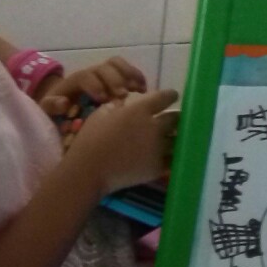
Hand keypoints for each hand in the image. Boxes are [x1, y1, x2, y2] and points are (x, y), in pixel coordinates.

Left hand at [37, 56, 148, 107]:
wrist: (63, 104)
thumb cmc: (57, 111)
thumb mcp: (48, 110)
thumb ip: (51, 106)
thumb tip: (64, 103)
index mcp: (74, 81)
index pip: (85, 76)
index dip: (95, 85)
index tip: (103, 99)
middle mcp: (91, 74)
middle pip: (104, 67)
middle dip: (115, 80)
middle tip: (123, 96)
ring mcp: (104, 74)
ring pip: (118, 64)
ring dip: (130, 75)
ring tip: (139, 90)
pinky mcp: (116, 79)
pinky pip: (128, 70)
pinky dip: (137, 77)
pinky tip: (144, 89)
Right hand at [64, 89, 178, 193]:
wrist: (89, 170)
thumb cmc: (90, 140)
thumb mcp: (101, 114)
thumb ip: (117, 106)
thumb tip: (125, 103)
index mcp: (140, 110)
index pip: (165, 97)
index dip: (170, 96)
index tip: (171, 96)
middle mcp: (154, 127)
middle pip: (176, 118)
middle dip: (175, 117)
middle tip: (172, 120)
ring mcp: (158, 148)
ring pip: (177, 138)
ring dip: (175, 136)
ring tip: (172, 137)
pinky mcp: (158, 167)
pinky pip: (172, 158)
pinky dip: (172, 155)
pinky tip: (168, 154)